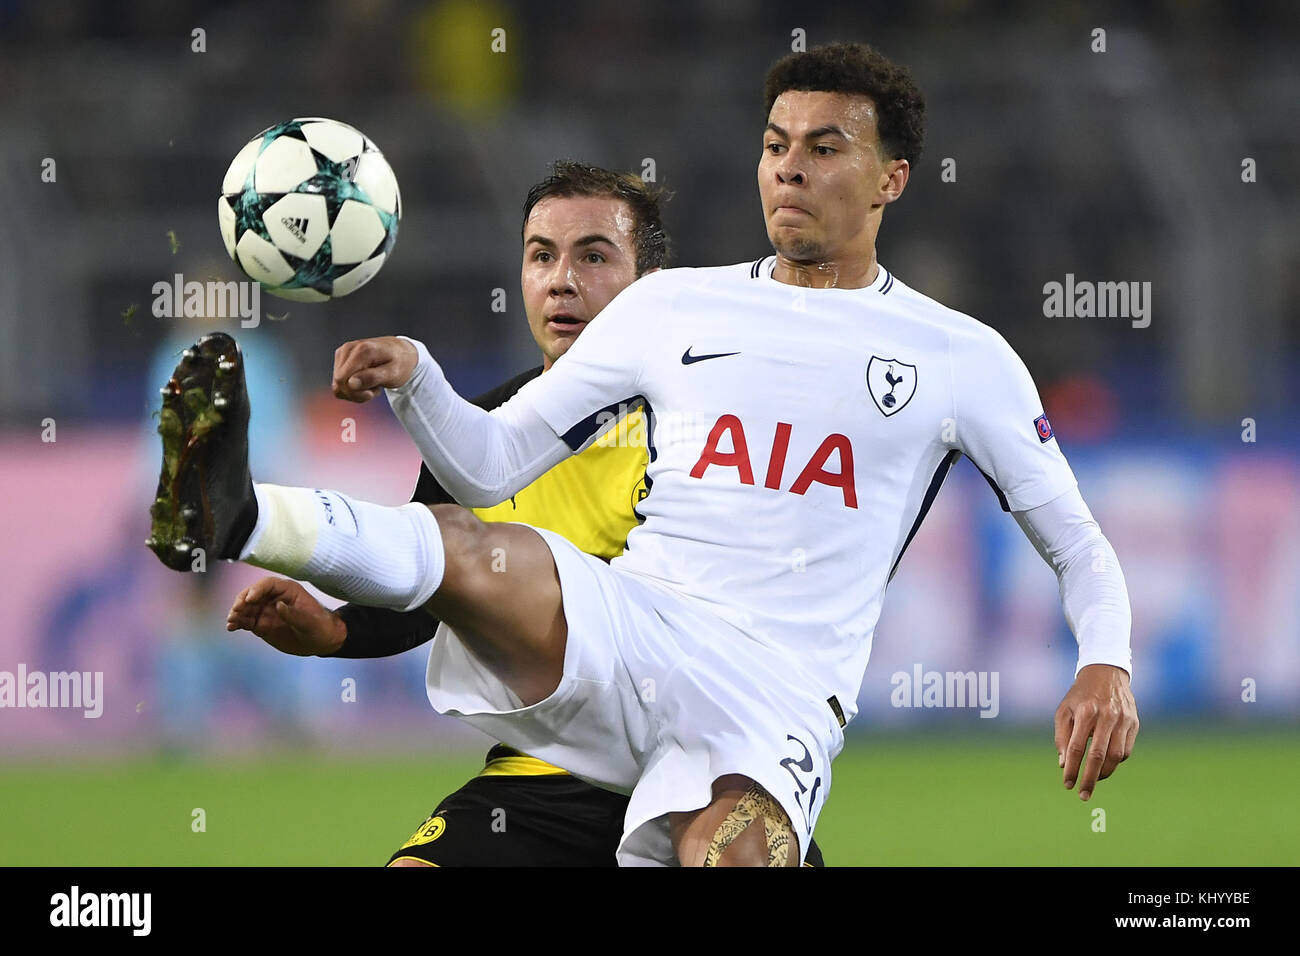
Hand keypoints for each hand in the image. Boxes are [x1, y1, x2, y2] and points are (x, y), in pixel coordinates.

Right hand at [226, 576, 347, 655]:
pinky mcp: (260, 624)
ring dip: (237, 613)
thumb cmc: (319, 627)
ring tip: (232, 622)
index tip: (250, 599)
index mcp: (287, 590)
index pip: (268, 584)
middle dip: (242, 601)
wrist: (320, 642)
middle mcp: (273, 598)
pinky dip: (237, 623)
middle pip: (252, 594)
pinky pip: (245, 621)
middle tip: (236, 611)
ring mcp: (265, 611)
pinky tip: (232, 627)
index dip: (257, 589)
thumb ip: (294, 614)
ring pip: (246, 608)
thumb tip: (278, 605)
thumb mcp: (310, 622)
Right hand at [332, 336, 418, 401]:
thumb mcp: (393, 374)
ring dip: (355, 390)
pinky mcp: (341, 357)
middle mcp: (348, 349)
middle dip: (356, 393)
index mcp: (362, 351)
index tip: (373, 392)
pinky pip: (339, 381)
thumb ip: (372, 378)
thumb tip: (351, 383)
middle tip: (374, 388)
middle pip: (338, 383)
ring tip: (372, 383)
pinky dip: (352, 386)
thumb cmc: (400, 363)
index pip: (342, 380)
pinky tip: (366, 380)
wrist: (401, 352)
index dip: (356, 392)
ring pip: (337, 384)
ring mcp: (343, 352)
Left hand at [1054, 663, 1138, 800]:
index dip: (1072, 768)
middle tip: (1083, 795)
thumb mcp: (1064, 710)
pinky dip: (1115, 761)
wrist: (1106, 673)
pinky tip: (1105, 763)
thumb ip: (1062, 736)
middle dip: (1090, 778)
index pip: (1077, 747)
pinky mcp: (1134, 723)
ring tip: (1093, 780)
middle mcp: (1106, 715)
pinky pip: (1126, 750)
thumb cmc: (1080, 696)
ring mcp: (1123, 719)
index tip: (1067, 784)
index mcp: (1085, 711)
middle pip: (1098, 755)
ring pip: (1116, 756)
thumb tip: (1063, 764)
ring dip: (1103, 773)